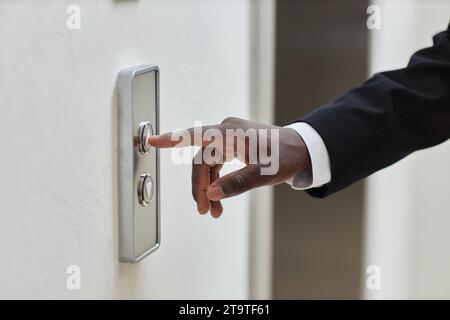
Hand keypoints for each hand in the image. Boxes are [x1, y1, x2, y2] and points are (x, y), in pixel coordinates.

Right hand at [149, 117, 310, 217]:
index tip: (152, 140)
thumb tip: (212, 193)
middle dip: (200, 186)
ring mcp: (228, 139)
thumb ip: (238, 183)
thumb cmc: (286, 157)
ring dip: (209, 188)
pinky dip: (217, 184)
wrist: (301, 150)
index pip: (197, 136)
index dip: (173, 139)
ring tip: (214, 211)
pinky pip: (216, 166)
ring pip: (208, 166)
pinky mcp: (231, 147)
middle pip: (202, 160)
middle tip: (204, 210)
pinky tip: (219, 200)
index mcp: (231, 133)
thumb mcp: (265, 173)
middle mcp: (226, 133)